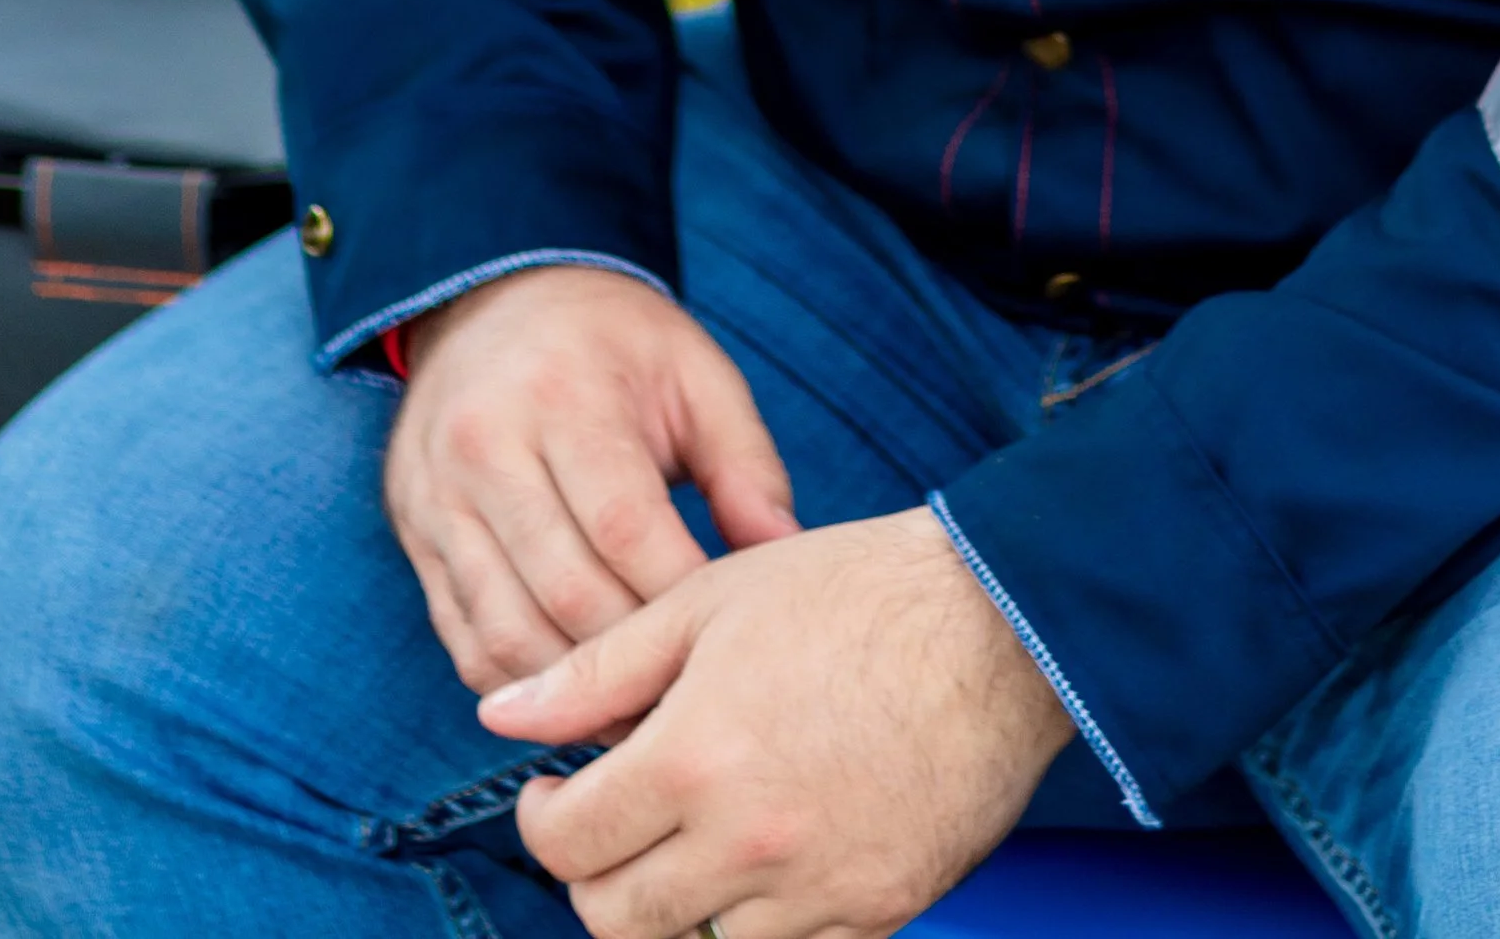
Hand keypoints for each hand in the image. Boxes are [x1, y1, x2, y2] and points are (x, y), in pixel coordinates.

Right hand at [385, 264, 797, 690]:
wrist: (493, 299)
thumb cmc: (614, 343)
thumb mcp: (694, 371)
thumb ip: (745, 464)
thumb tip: (786, 555)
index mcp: (562, 396)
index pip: (624, 526)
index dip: (681, 598)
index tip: (732, 641)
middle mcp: (485, 448)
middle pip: (564, 592)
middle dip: (633, 661)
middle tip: (692, 699)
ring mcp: (437, 500)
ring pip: (506, 633)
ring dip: (574, 695)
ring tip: (640, 718)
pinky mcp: (415, 539)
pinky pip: (464, 641)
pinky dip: (521, 685)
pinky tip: (575, 698)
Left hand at [481, 507, 1072, 938]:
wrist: (999, 622)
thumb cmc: (852, 592)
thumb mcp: (708, 602)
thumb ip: (597, 670)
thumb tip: (500, 714)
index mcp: (694, 758)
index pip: (567, 846)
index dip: (543, 820)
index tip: (557, 793)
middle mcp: (747, 841)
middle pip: (616, 920)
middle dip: (596, 877)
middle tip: (614, 825)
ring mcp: (816, 890)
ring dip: (674, 910)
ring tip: (689, 841)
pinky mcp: (878, 913)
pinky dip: (759, 927)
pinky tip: (763, 864)